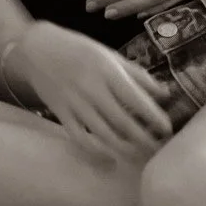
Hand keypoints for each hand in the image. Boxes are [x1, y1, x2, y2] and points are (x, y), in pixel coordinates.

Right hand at [12, 22, 171, 158]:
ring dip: (124, 148)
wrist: (37, 49)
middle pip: (122, 121)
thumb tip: (165, 93)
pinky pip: (79, 138)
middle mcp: (91, 88)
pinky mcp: (61, 114)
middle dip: (144, 139)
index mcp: (107, 70)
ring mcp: (74, 103)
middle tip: (158, 149)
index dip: (154, 117)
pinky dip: (95, 151)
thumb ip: (137, 74)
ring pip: (103, 134)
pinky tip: (110, 157)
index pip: (136, 99)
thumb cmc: (79, 50)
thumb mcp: (109, 55)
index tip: (168, 129)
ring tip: (140, 155)